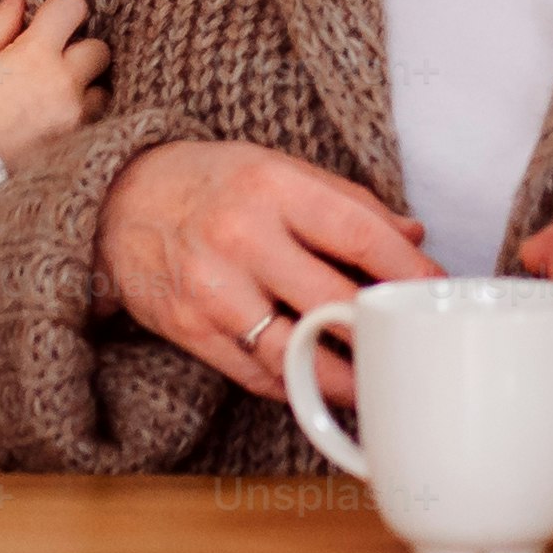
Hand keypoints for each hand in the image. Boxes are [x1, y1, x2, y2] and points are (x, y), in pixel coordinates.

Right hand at [0, 0, 108, 173]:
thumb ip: (5, 20)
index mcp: (35, 54)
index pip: (73, 8)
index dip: (63, 10)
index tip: (51, 21)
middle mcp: (63, 81)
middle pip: (99, 48)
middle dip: (79, 50)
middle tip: (54, 61)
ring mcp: (75, 113)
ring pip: (103, 86)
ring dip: (85, 85)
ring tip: (55, 94)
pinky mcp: (80, 138)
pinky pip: (98, 116)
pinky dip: (83, 112)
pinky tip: (57, 114)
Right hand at [96, 139, 436, 404]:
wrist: (116, 203)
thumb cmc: (211, 182)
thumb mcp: (277, 168)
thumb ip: (347, 202)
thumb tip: (414, 237)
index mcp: (273, 186)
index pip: (359, 233)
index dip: (406, 269)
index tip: (436, 290)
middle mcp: (241, 237)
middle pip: (333, 300)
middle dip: (381, 329)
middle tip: (414, 345)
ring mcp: (212, 289)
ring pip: (295, 352)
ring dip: (342, 377)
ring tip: (376, 382)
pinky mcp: (189, 330)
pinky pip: (255, 373)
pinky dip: (293, 383)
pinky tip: (318, 384)